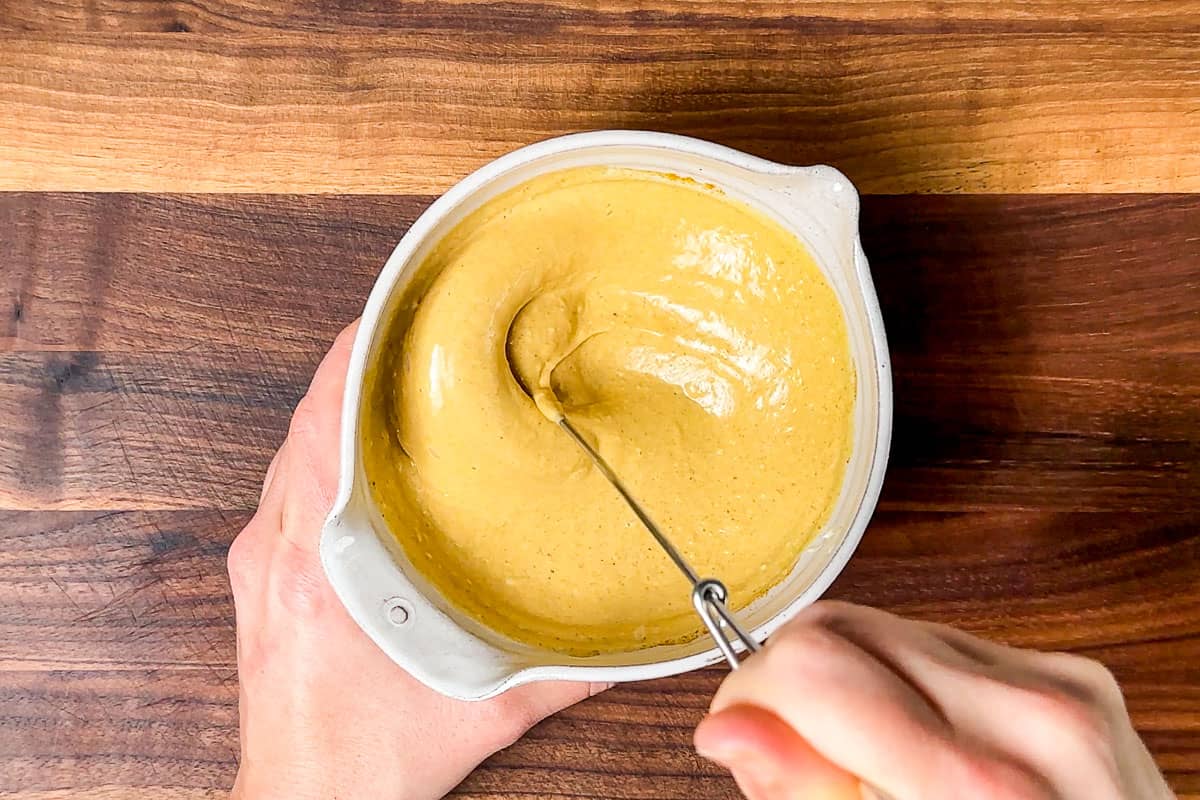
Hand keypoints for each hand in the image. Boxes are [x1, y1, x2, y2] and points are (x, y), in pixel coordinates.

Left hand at [227, 322, 605, 799]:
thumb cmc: (364, 759)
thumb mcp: (480, 713)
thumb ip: (562, 673)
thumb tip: (628, 644)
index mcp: (316, 565)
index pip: (318, 426)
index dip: (350, 357)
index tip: (389, 311)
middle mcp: (277, 551)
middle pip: (302, 423)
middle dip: (354, 369)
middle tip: (411, 331)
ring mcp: (262, 561)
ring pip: (289, 452)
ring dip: (336, 408)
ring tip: (392, 376)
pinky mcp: (262, 577)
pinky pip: (285, 486)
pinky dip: (321, 450)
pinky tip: (363, 450)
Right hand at [694, 601, 1172, 799]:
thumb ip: (812, 795)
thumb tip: (730, 728)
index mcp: (989, 785)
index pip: (818, 668)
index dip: (753, 700)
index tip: (740, 741)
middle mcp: (1036, 712)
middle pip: (840, 630)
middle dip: (788, 686)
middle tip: (792, 761)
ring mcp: (1063, 682)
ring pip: (880, 626)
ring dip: (845, 685)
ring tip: (865, 763)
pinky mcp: (1071, 670)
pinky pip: (937, 640)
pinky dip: (899, 685)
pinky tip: (913, 743)